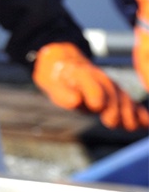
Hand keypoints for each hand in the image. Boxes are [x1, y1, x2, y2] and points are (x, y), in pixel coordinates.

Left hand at [32, 42, 148, 130]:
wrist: (65, 65)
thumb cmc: (57, 79)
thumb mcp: (51, 85)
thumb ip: (63, 93)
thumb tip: (76, 101)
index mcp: (82, 74)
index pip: (92, 84)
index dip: (95, 95)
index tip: (96, 106)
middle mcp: (100, 78)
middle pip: (111, 93)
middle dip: (113, 107)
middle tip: (111, 122)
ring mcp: (111, 86)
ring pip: (123, 98)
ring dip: (128, 112)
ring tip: (129, 126)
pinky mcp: (118, 95)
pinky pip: (131, 103)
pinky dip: (139, 113)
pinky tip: (146, 124)